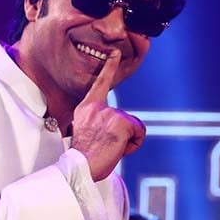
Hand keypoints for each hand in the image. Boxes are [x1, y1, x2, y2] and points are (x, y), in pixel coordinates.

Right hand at [71, 51, 145, 181]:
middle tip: (106, 145)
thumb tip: (112, 125)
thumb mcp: (86, 131)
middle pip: (124, 116)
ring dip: (127, 140)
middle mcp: (97, 107)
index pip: (100, 83)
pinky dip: (134, 144)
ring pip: (133, 125)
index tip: (114, 52)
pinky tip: (119, 149)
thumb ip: (98, 121)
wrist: (80, 167)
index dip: (109, 66)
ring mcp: (109, 113)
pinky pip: (139, 132)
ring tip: (111, 148)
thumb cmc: (84, 156)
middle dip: (122, 133)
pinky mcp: (121, 122)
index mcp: (86, 108)